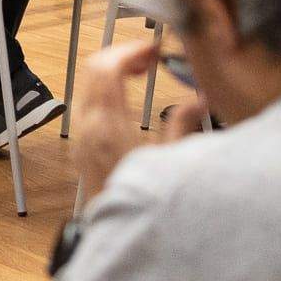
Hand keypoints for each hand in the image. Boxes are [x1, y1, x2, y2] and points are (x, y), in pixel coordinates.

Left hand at [67, 36, 207, 202]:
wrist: (117, 231)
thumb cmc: (144, 201)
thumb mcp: (172, 161)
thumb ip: (184, 124)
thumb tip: (200, 98)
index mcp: (107, 125)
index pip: (107, 67)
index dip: (131, 50)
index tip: (154, 49)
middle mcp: (87, 126)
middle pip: (93, 67)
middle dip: (123, 54)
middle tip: (152, 57)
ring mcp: (80, 134)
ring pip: (87, 81)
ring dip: (113, 69)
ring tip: (144, 71)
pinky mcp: (80, 142)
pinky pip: (86, 99)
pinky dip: (104, 86)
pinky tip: (129, 93)